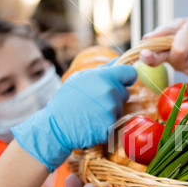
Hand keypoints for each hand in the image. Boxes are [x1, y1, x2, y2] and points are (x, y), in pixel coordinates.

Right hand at [12, 64, 136, 171]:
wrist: (57, 125)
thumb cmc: (67, 100)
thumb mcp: (80, 78)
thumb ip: (102, 70)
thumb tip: (118, 61)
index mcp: (103, 77)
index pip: (130, 73)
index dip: (127, 77)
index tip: (123, 82)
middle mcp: (110, 91)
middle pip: (125, 92)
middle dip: (116, 96)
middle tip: (96, 101)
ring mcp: (111, 109)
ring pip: (120, 108)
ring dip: (111, 110)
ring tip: (93, 112)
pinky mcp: (111, 124)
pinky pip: (116, 121)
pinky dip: (108, 123)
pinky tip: (94, 122)